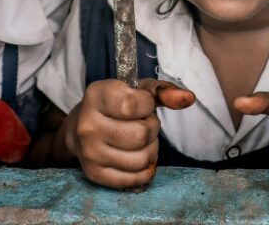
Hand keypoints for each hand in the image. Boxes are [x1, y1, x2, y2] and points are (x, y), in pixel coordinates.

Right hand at [61, 78, 194, 189]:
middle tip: (143, 124)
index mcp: (96, 96)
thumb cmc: (116, 105)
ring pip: (141, 159)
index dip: (147, 105)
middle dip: (152, 129)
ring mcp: (89, 152)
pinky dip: (145, 169)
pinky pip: (135, 178)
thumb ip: (163, 91)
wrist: (80, 129)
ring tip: (140, 140)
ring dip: (150, 149)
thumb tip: (188, 98)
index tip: (142, 104)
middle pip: (141, 135)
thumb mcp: (136, 90)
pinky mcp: (95, 174)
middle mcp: (87, 125)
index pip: (132, 105)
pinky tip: (138, 156)